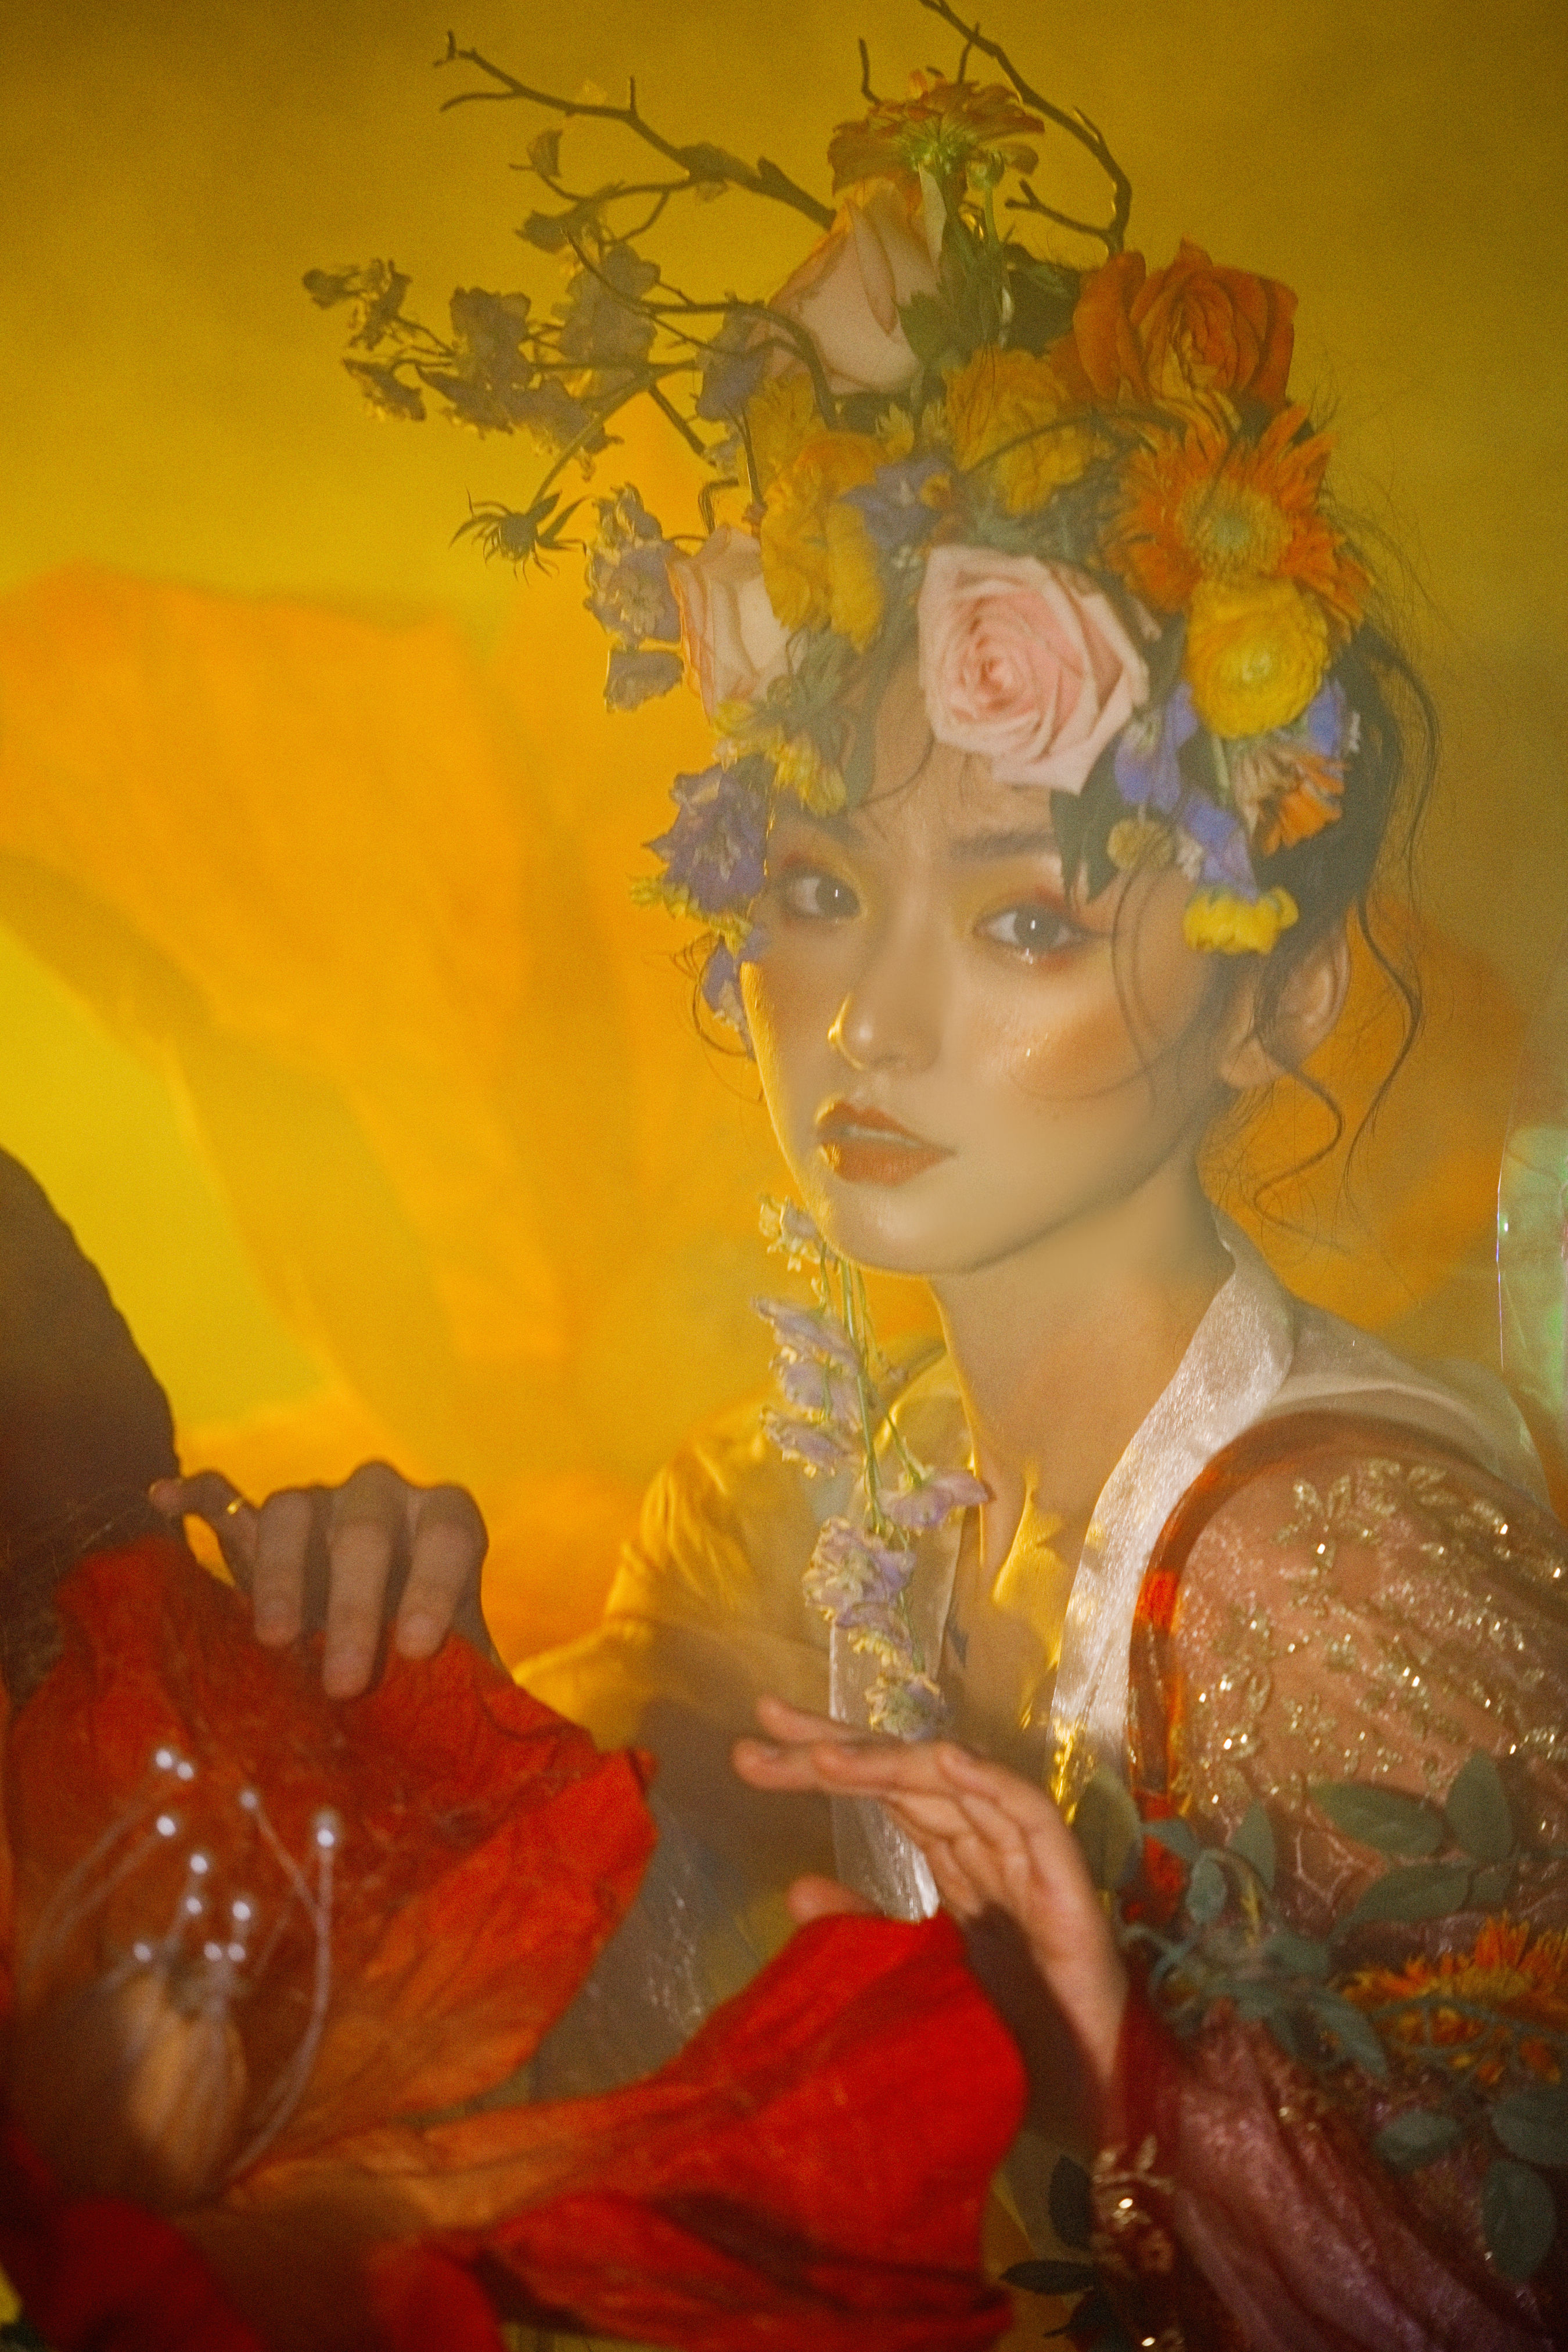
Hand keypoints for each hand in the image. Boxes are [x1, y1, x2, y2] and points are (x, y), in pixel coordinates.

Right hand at [150, 1461, 492, 1698]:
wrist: (373, 1653)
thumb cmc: (425, 1673)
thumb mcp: (460, 1681)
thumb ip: (486, 1698)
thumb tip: (545, 1761)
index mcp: (443, 1526)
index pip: (450, 1531)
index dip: (436, 1583)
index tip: (417, 1650)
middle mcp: (384, 1502)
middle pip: (369, 1524)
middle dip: (356, 1603)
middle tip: (343, 1683)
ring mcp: (319, 1506)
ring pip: (297, 1506)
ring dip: (284, 1572)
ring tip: (275, 1640)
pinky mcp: (259, 1523)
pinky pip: (226, 1494)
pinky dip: (199, 1493)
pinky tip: (165, 1500)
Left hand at [735, 1694, 1127, 2149]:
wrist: (1094, 2098)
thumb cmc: (1012, 2043)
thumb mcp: (913, 1980)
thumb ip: (867, 1931)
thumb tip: (796, 1890)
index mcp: (956, 1864)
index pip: (884, 1793)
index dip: (823, 1765)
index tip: (752, 1749)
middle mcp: (986, 1847)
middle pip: (908, 1775)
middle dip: (837, 1745)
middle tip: (764, 1718)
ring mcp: (1026, 1859)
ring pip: (956, 1785)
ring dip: (890, 1762)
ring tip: (822, 1756)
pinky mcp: (1064, 1884)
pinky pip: (1030, 1815)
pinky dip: (990, 1783)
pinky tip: (945, 1762)